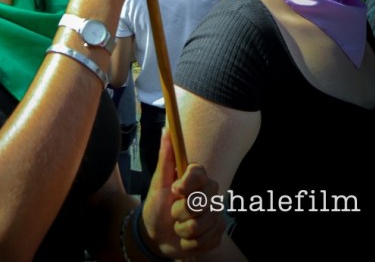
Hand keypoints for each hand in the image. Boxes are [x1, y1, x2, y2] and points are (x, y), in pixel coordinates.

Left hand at [142, 131, 224, 256]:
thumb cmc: (156, 205)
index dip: (188, 185)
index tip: (175, 190)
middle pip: (202, 202)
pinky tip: (186, 238)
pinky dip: (191, 244)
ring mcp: (216, 213)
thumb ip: (165, 157)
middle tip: (173, 212)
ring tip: (178, 226)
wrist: (157, 235)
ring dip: (183, 230)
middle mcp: (210, 193)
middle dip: (181, 211)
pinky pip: (207, 241)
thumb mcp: (157, 183)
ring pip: (203, 224)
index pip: (200, 175)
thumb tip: (166, 130)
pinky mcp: (218, 233)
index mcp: (196, 177)